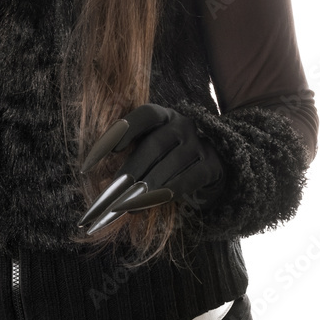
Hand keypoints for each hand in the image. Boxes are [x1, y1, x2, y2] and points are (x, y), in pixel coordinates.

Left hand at [77, 104, 225, 234]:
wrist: (210, 167)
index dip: (127, 128)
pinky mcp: (212, 165)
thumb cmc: (168, 157)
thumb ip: (132, 156)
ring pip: (171, 164)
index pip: (146, 114)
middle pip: (155, 145)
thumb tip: (106, 182)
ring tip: (129, 204)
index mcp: (164, 115)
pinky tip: (154, 202)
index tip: (110, 150)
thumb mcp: (151, 148)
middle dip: (132, 170)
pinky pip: (189, 179)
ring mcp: (200, 143)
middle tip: (114, 192)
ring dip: (148, 186)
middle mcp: (183, 125)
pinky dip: (170, 191)